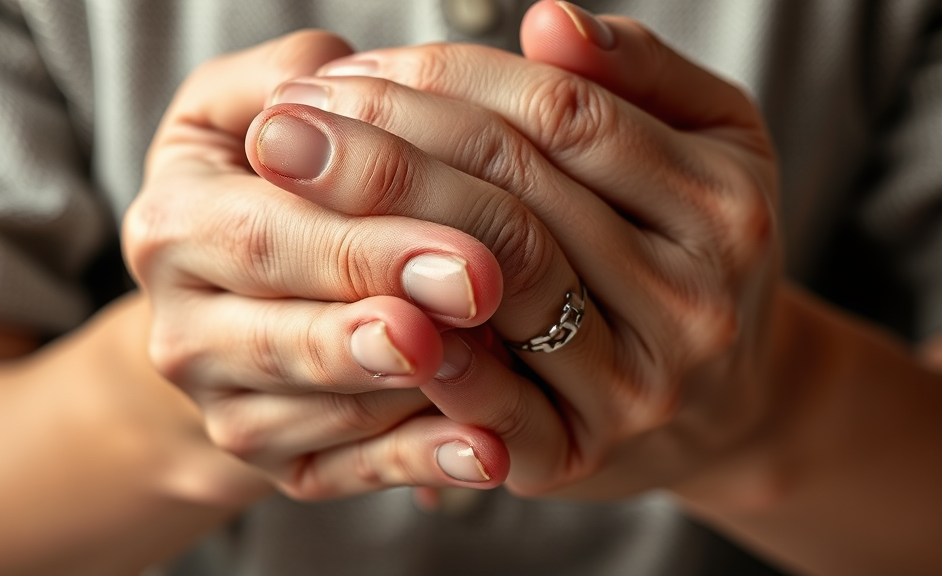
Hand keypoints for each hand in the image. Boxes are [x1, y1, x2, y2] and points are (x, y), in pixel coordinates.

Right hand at [123, 30, 516, 499]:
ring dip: (418, 396)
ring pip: (329, 412)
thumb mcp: (241, 110)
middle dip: (390, 316)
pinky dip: (422, 464)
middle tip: (479, 297)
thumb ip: (288, 78)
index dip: (363, 242)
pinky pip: (349, 472)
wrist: (226, 302)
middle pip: (289, 333)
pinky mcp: (276, 464)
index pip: (264, 236)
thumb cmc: (256, 185)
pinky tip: (489, 455)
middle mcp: (183, 332)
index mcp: (173, 227)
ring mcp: (228, 409)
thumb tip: (338, 76)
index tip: (462, 248)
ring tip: (505, 379)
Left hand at [255, 2, 779, 496]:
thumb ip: (639, 73)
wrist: (727, 405)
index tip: (352, 69)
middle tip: (289, 121)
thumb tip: (547, 21)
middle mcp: (692, 300)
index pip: (563, 115)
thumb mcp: (713, 142)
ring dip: (381, 230)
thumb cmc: (700, 251)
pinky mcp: (578, 455)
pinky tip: (350, 298)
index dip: (448, 79)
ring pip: (497, 287)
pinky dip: (422, 349)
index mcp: (721, 202)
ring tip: (293, 189)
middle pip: (518, 198)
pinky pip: (491, 403)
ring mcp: (638, 387)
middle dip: (388, 148)